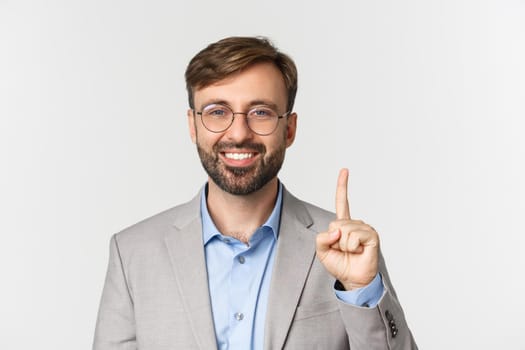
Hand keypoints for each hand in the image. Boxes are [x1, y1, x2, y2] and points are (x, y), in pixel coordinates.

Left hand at [316, 168, 379, 289]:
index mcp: (343, 224)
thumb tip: (337, 231)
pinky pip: (353, 237)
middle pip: (335, 223)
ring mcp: (364, 228)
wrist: (353, 280)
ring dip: (343, 246)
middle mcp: (355, 224)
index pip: (342, 202)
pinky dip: (352, 247)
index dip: (342, 186)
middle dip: (335, 241)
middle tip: (344, 250)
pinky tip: (359, 251)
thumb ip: (321, 238)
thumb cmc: (340, 265)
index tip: (345, 170)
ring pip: (343, 231)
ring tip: (352, 252)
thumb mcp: (322, 251)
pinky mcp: (372, 235)